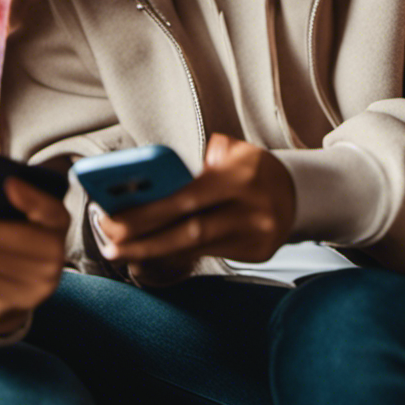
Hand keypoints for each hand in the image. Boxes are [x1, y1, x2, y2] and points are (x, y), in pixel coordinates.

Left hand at [0, 177, 68, 335]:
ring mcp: (41, 283)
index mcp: (57, 222)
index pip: (50, 209)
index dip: (31, 197)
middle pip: (15, 239)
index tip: (8, 183)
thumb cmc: (9, 231)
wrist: (16, 285)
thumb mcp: (15, 211)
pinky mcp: (20, 302)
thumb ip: (2, 194)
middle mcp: (56, 253)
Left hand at [96, 134, 295, 284]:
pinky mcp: (256, 253)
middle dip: (144, 237)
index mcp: (239, 176)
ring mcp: (255, 235)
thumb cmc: (249, 167)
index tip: (115, 214)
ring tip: (118, 251)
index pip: (187, 198)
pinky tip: (146, 255)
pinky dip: (174, 255)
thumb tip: (154, 176)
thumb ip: (197, 159)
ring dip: (152, 251)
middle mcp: (249, 209)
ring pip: (195, 248)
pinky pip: (207, 255)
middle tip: (109, 241)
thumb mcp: (231, 149)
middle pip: (189, 230)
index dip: (149, 210)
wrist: (296, 191)